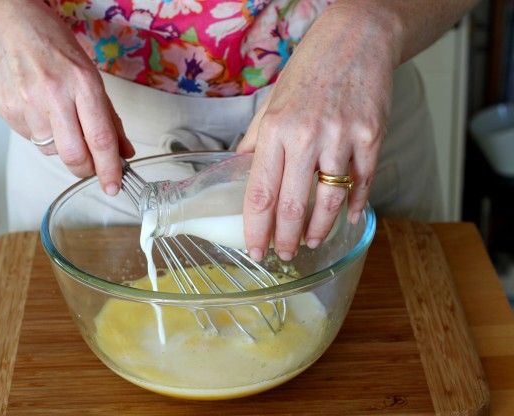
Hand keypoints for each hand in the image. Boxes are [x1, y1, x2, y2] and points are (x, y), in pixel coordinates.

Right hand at [0, 0, 133, 193]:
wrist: (4, 25)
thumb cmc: (52, 46)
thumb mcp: (89, 73)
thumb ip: (109, 116)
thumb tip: (124, 151)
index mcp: (81, 82)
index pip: (100, 138)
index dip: (109, 169)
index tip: (114, 185)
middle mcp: (53, 94)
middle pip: (75, 155)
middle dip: (87, 169)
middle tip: (92, 167)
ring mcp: (26, 104)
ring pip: (52, 152)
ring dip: (63, 148)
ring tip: (61, 120)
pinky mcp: (7, 111)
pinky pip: (32, 140)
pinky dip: (43, 136)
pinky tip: (40, 112)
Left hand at [237, 5, 398, 260]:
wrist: (357, 39)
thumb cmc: (310, 71)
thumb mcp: (272, 102)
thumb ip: (257, 141)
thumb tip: (240, 172)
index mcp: (275, 129)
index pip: (260, 192)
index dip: (256, 228)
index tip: (255, 249)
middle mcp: (307, 136)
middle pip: (293, 204)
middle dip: (286, 238)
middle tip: (284, 255)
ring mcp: (342, 138)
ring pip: (329, 200)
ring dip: (319, 229)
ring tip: (310, 241)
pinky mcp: (372, 138)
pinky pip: (363, 183)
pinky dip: (356, 205)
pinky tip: (348, 218)